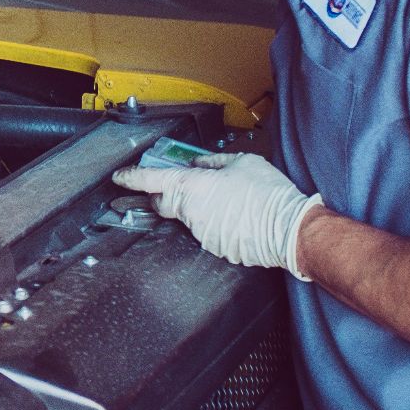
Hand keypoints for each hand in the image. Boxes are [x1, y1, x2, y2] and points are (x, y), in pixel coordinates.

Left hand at [111, 153, 325, 279]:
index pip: (151, 181)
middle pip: (163, 203)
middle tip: (182, 187)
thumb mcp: (242, 162)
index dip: (132, 178)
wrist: (290, 228)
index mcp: (192, 186)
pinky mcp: (214, 247)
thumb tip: (198, 164)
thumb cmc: (268, 193)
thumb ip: (213, 162)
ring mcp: (201, 232)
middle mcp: (190, 211)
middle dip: (164, 195)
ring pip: (188, 218)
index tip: (120, 178)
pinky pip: (207, 232)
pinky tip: (235, 217)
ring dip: (198, 209)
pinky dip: (215, 224)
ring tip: (228, 201)